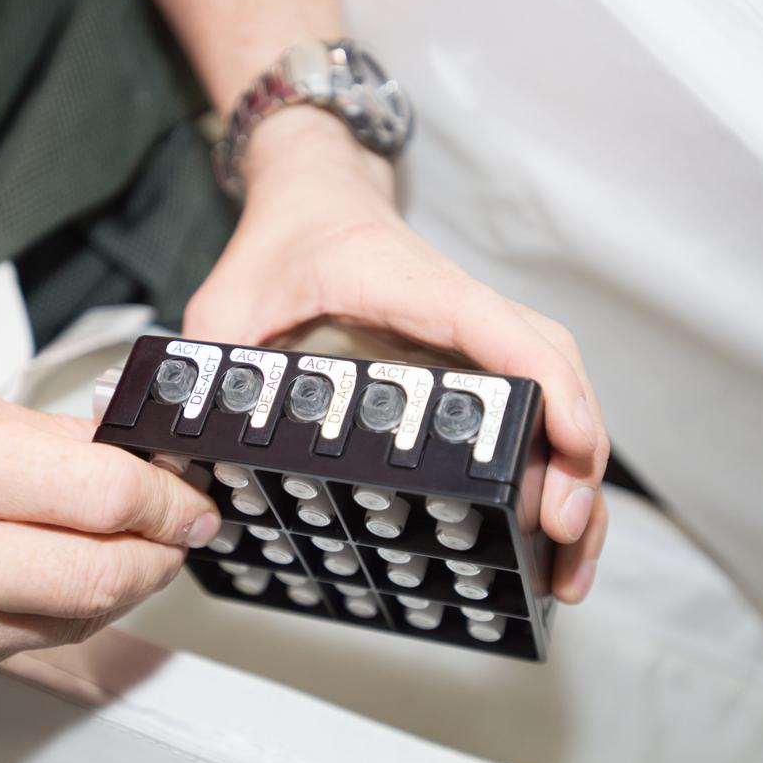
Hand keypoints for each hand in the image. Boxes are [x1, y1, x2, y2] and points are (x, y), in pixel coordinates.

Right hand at [0, 384, 219, 695]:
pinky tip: (43, 574)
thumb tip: (128, 454)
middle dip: (163, 553)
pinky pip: (29, 645)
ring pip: (77, 618)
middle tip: (179, 529)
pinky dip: (58, 610)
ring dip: (117, 582)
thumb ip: (41, 435)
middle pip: (104, 574)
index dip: (168, 498)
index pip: (101, 491)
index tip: (190, 497)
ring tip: (115, 543)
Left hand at [185, 108, 608, 601]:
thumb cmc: (278, 243)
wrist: (311, 195)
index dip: (545, 387)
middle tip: (566, 539)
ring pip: (556, 393)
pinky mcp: (470, 359)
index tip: (568, 447)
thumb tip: (187, 450)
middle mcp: (457, 308)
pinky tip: (546, 528)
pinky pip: (530, 402)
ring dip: (576, 474)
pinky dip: (552, 461)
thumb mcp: (224, 304)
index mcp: (406, 285)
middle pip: (552, 370)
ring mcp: (471, 335)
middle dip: (574, 457)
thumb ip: (210, 370)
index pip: (499, 329)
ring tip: (569, 566)